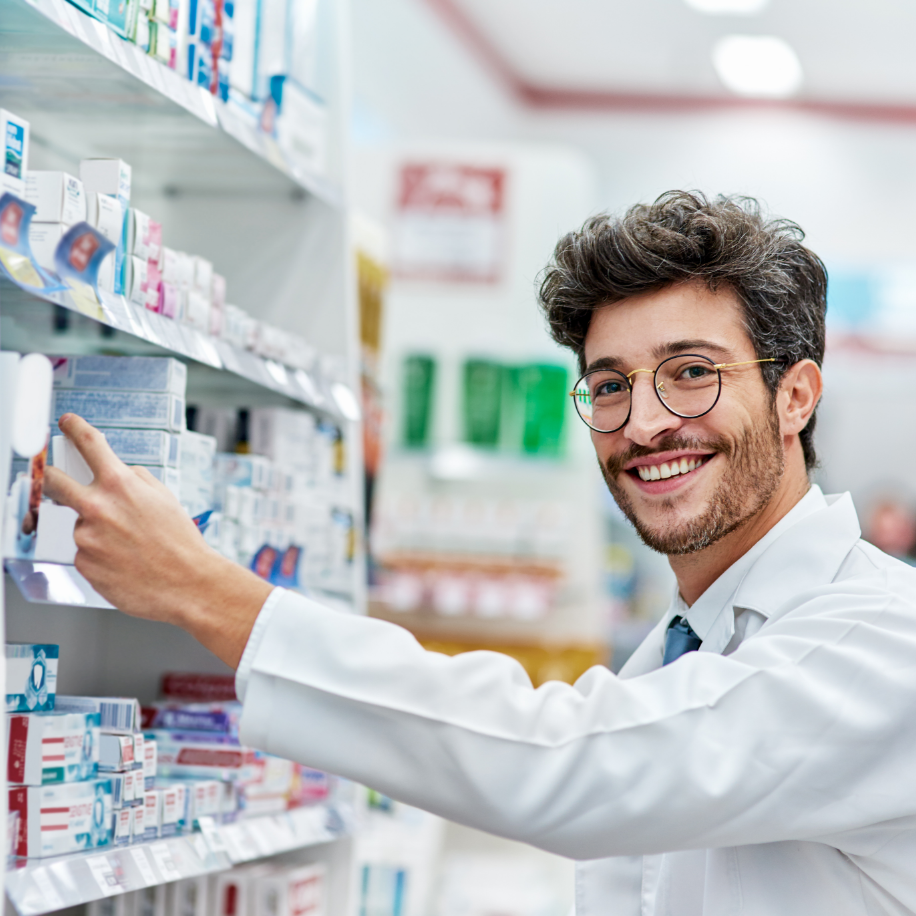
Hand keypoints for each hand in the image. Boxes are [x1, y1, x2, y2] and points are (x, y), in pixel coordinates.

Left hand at [43, 414, 272, 667]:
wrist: (188, 584)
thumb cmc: (181, 543)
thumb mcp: (164, 497)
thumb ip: (136, 479)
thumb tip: (119, 473)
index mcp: (120, 485)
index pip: (89, 444)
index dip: (74, 428)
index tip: (66, 423)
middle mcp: (97, 507)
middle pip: (53, 482)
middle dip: (51, 479)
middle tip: (56, 483)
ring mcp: (86, 537)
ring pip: (80, 526)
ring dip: (96, 532)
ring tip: (127, 546)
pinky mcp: (83, 564)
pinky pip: (85, 554)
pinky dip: (100, 556)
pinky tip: (124, 562)